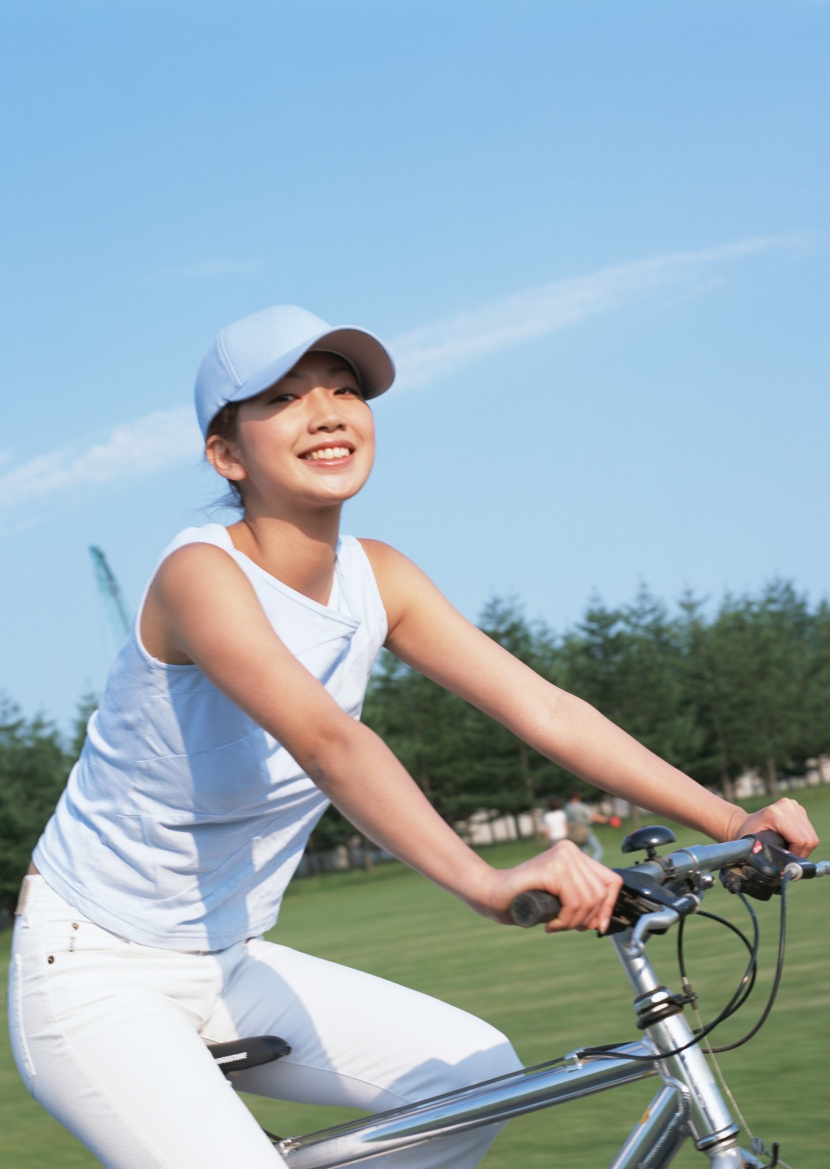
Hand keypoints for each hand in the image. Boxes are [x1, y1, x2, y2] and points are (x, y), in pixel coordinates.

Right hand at [482, 841, 622, 934]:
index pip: (612, 880)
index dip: (608, 906)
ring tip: (555, 925)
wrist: (492, 894)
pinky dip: (565, 920)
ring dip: (573, 922)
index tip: (597, 925)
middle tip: (565, 926)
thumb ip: (582, 899)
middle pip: (601, 893)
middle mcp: (570, 850)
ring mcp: (561, 856)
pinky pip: (574, 902)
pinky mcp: (552, 868)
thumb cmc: (524, 898)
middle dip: (587, 918)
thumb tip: (604, 921)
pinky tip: (550, 923)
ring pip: (588, 900)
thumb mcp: (561, 897)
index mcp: (574, 853)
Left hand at [726, 797, 818, 857]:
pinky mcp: (798, 809)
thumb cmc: (746, 837)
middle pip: (809, 839)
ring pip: (811, 836)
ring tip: (789, 852)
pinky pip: (809, 831)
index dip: (796, 855)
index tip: (787, 862)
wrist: (743, 824)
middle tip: (789, 860)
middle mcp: (787, 806)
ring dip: (803, 848)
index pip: (800, 840)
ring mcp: (794, 806)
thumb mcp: (754, 847)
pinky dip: (803, 841)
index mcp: (776, 813)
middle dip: (801, 853)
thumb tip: (784, 870)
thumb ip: (769, 857)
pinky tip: (791, 843)